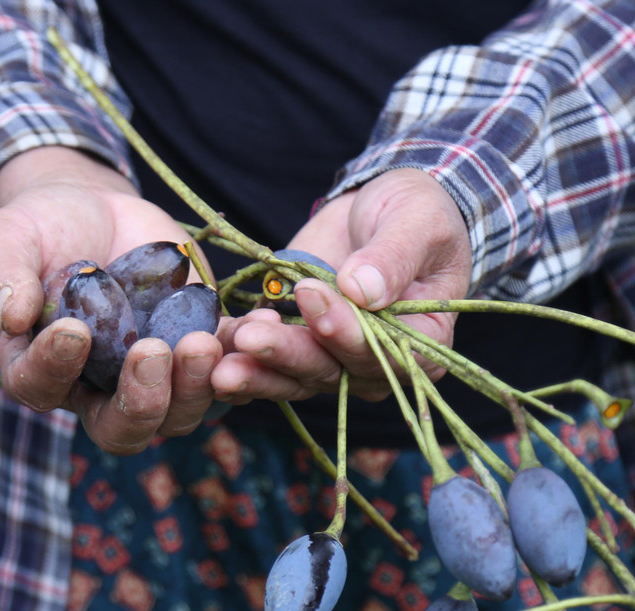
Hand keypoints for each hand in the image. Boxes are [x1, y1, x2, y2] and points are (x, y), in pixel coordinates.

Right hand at [0, 147, 222, 452]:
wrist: (94, 210)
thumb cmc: (39, 229)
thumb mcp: (8, 238)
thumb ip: (3, 277)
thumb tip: (13, 316)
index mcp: (42, 370)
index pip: (41, 388)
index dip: (56, 368)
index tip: (74, 331)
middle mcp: (99, 389)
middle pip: (123, 427)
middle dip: (142, 399)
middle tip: (153, 350)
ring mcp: (156, 376)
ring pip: (181, 412)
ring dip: (196, 385)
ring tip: (204, 342)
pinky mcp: (197, 346)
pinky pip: (230, 369)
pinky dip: (247, 354)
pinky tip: (260, 324)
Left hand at [211, 168, 471, 402]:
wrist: (381, 208)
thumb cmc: (417, 212)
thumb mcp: (417, 222)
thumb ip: (393, 256)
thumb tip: (361, 290)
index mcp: (421, 344)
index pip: (381, 352)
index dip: (345, 331)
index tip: (311, 296)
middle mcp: (377, 366)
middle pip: (331, 371)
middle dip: (288, 353)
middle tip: (250, 336)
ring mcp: (334, 361)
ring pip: (293, 377)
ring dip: (257, 370)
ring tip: (222, 357)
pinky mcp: (297, 348)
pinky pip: (267, 365)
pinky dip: (241, 361)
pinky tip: (213, 353)